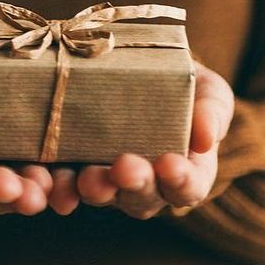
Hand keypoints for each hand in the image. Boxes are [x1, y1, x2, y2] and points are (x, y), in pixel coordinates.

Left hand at [48, 61, 234, 218]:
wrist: (140, 66)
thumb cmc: (182, 82)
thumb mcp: (206, 89)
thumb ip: (213, 111)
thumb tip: (207, 138)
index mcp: (184, 171)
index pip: (187, 187)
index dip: (180, 181)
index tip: (170, 164)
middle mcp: (146, 184)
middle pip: (142, 198)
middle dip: (134, 184)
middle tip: (125, 168)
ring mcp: (107, 179)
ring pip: (102, 195)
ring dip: (94, 190)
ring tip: (88, 180)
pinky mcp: (72, 167)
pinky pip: (64, 185)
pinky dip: (58, 188)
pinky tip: (51, 185)